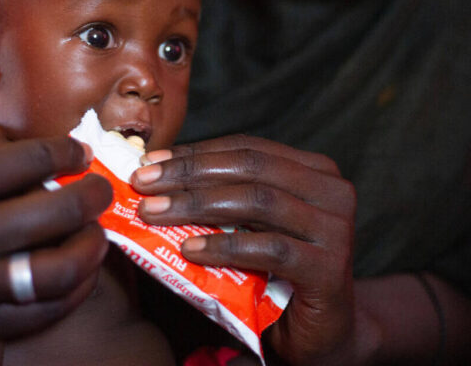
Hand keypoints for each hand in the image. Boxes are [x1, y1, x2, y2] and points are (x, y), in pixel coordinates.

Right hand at [0, 137, 111, 352]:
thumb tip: (51, 159)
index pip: (29, 158)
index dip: (67, 150)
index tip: (80, 152)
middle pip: (55, 211)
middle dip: (93, 194)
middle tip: (101, 188)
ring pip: (58, 271)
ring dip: (92, 247)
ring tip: (96, 233)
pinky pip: (42, 313)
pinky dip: (73, 290)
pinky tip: (79, 273)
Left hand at [131, 135, 358, 364]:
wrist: (323, 331)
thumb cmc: (279, 272)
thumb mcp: (252, 223)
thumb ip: (224, 195)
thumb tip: (159, 171)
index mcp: (313, 169)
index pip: (247, 148)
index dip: (197, 151)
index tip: (151, 160)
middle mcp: (331, 190)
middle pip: (250, 167)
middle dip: (190, 173)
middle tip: (143, 182)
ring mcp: (335, 227)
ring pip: (256, 201)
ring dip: (197, 204)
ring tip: (154, 212)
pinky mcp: (330, 268)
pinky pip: (267, 248)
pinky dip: (223, 246)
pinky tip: (189, 249)